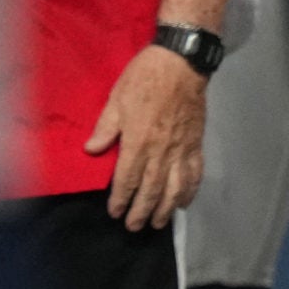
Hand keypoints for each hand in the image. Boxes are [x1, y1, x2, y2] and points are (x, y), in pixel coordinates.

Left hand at [86, 45, 207, 229]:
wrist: (182, 62)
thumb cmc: (144, 78)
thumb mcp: (116, 99)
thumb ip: (105, 128)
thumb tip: (92, 150)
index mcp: (138, 141)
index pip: (127, 179)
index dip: (120, 198)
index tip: (115, 212)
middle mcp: (161, 150)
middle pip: (152, 188)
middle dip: (142, 210)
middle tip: (135, 227)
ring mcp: (182, 147)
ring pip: (176, 186)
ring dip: (167, 207)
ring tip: (160, 223)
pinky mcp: (196, 141)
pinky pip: (196, 171)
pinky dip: (191, 189)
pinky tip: (186, 201)